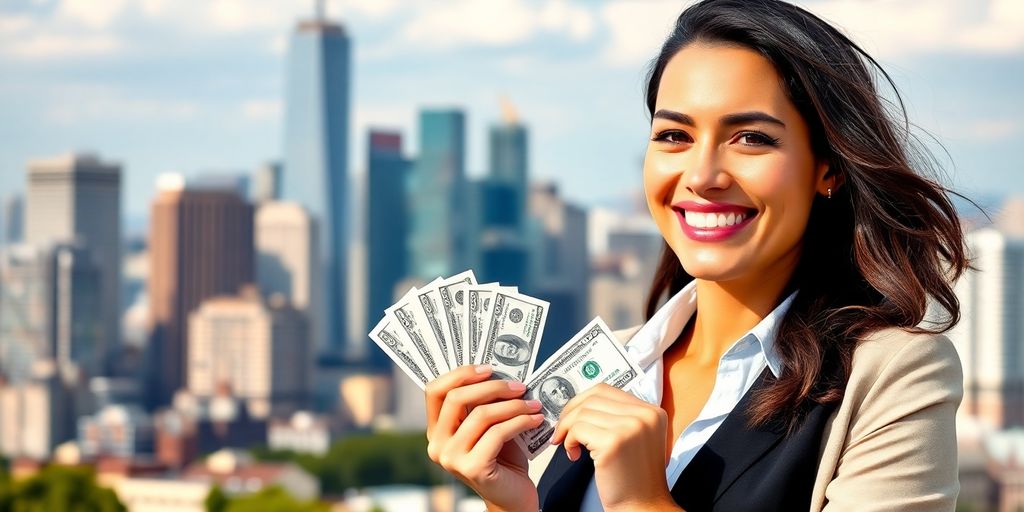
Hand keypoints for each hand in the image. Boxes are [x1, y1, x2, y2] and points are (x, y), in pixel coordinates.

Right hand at [425, 365, 545, 511]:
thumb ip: (482, 404)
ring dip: (513, 405)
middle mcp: (437, 445)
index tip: (489, 369)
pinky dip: (520, 421)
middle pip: (457, 398)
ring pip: (481, 415)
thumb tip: (498, 371)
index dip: (460, 374)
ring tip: (533, 403)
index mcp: (437, 431)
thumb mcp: (488, 427)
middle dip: (492, 387)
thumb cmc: (502, 458)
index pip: (435, 391)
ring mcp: (452, 459)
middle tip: (519, 386)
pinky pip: (498, 433)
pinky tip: (535, 419)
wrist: (512, 498)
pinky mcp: (473, 468)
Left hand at [550, 383, 677, 511]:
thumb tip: (582, 404)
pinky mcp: (614, 442)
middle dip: (570, 413)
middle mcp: (645, 415)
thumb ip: (618, 416)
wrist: (643, 507)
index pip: (606, 390)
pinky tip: (574, 455)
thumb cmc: (634, 479)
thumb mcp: (636, 438)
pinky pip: (578, 429)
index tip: (571, 416)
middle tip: (562, 431)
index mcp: (652, 412)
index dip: (582, 401)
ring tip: (571, 447)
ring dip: (568, 429)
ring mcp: (630, 427)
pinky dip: (569, 441)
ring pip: (583, 413)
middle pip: (593, 398)